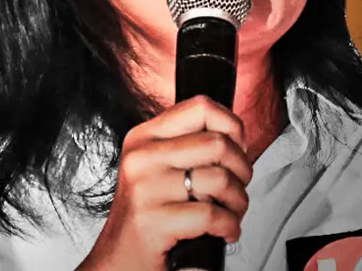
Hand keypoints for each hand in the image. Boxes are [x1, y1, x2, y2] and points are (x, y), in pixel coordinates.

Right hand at [78, 96, 251, 270]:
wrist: (120, 259)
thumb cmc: (147, 216)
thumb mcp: (158, 168)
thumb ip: (187, 145)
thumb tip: (234, 133)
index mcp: (142, 137)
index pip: (200, 107)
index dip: (231, 127)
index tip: (235, 148)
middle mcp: (140, 157)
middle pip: (218, 143)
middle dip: (241, 171)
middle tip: (235, 189)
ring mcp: (145, 188)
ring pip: (220, 179)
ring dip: (238, 202)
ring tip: (229, 213)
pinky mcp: (153, 220)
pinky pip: (213, 215)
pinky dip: (229, 227)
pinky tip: (223, 232)